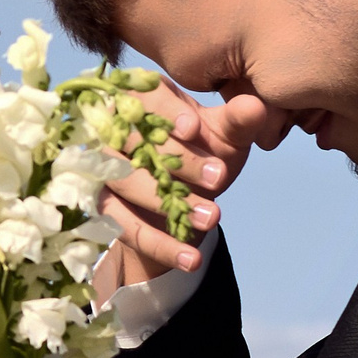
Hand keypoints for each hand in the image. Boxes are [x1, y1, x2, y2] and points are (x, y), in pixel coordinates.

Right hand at [97, 83, 294, 291]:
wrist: (183, 192)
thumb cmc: (202, 150)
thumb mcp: (224, 136)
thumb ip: (238, 121)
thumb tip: (255, 107)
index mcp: (139, 98)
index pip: (145, 101)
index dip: (166, 114)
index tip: (193, 129)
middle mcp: (111, 130)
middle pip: (133, 142)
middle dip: (177, 162)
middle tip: (218, 178)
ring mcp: (102, 170)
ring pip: (126, 184)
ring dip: (166, 204)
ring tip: (212, 218)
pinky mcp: (103, 208)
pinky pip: (126, 228)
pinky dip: (160, 246)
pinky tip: (192, 259)